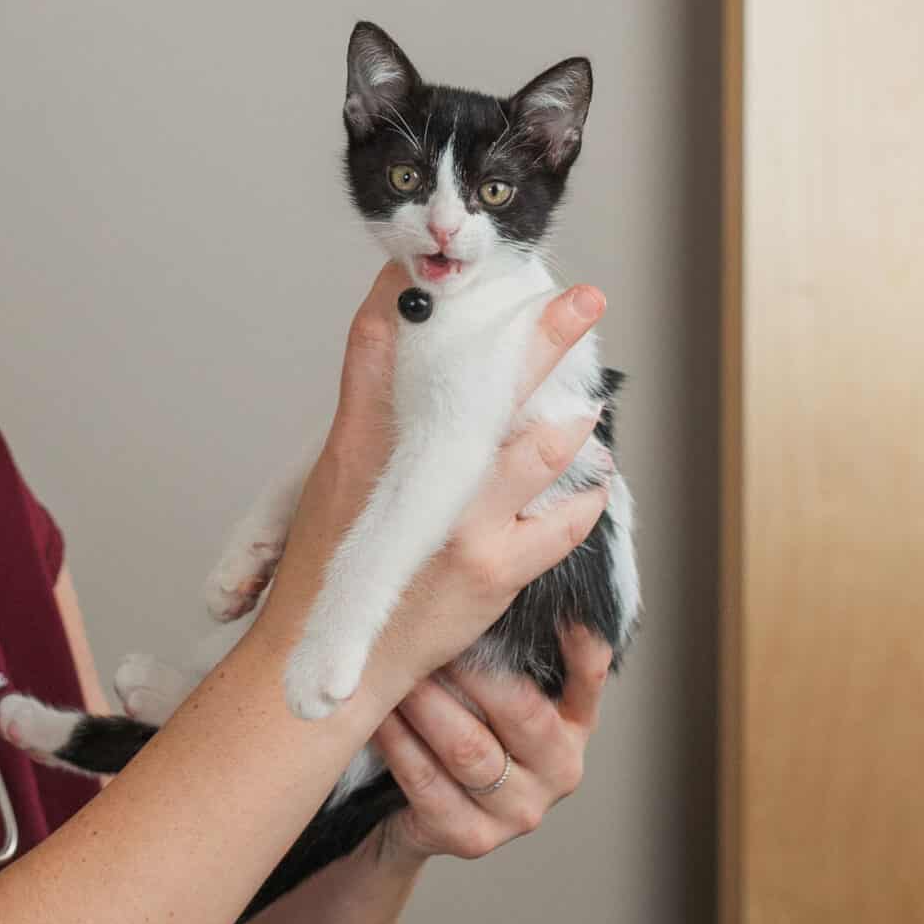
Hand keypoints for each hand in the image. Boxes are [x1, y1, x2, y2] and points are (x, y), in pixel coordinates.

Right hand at [281, 267, 608, 597]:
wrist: (334, 658)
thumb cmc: (336, 568)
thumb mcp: (336, 480)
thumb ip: (375, 420)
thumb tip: (417, 371)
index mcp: (362, 441)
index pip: (381, 343)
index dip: (412, 294)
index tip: (451, 265)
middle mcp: (411, 474)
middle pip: (485, 382)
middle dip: (543, 335)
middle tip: (585, 299)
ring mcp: (458, 521)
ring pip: (541, 446)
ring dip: (573, 423)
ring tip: (589, 408)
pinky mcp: (494, 568)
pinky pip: (563, 523)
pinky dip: (580, 502)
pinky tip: (587, 492)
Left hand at [369, 621, 613, 862]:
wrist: (424, 817)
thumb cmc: (464, 727)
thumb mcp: (494, 690)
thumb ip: (506, 647)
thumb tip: (489, 572)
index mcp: (574, 724)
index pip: (589, 677)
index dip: (581, 645)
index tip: (562, 609)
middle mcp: (560, 770)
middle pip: (522, 713)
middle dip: (471, 670)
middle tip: (432, 631)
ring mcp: (520, 811)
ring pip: (468, 749)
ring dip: (425, 703)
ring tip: (395, 668)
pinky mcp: (474, 838)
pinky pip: (427, 782)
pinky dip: (397, 742)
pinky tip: (376, 713)